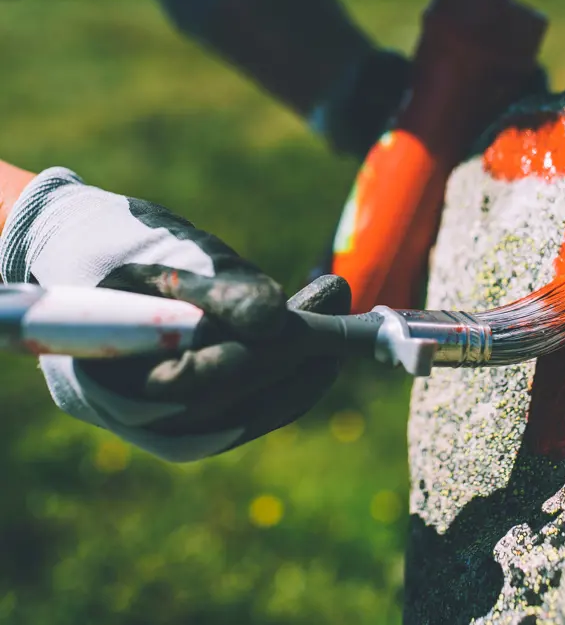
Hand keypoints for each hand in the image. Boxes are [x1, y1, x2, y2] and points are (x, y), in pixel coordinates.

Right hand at [0, 167, 348, 460]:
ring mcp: (180, 431)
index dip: (251, 354)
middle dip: (294, 350)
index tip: (296, 319)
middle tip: (336, 298)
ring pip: (261, 409)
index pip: (193, 381)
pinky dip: (304, 376)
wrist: (96, 283)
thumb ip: (215, 292)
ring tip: (339, 308)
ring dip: (311, 361)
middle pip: (237, 398)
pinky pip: (268, 411)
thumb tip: (275, 318)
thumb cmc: (124, 262)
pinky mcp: (213, 429)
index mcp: (110, 378)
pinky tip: (330, 338)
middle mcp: (145, 420)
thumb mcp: (161, 265)